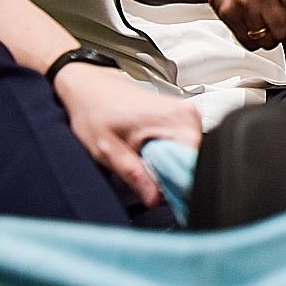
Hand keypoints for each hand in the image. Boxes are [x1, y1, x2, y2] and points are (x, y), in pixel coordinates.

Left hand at [53, 64, 202, 206]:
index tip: (160, 193)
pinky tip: (147, 152)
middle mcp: (188, 115)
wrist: (88, 87)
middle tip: (145, 180)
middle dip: (172, 176)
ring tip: (142, 160)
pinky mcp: (182, 118)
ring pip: (190, 156)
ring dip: (169, 166)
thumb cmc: (94, 110)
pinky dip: (168, 156)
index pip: (196, 164)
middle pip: (195, 161)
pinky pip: (184, 147)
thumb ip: (134, 175)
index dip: (179, 183)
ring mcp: (187, 115)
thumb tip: (156, 198)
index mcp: (177, 120)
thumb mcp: (108, 150)